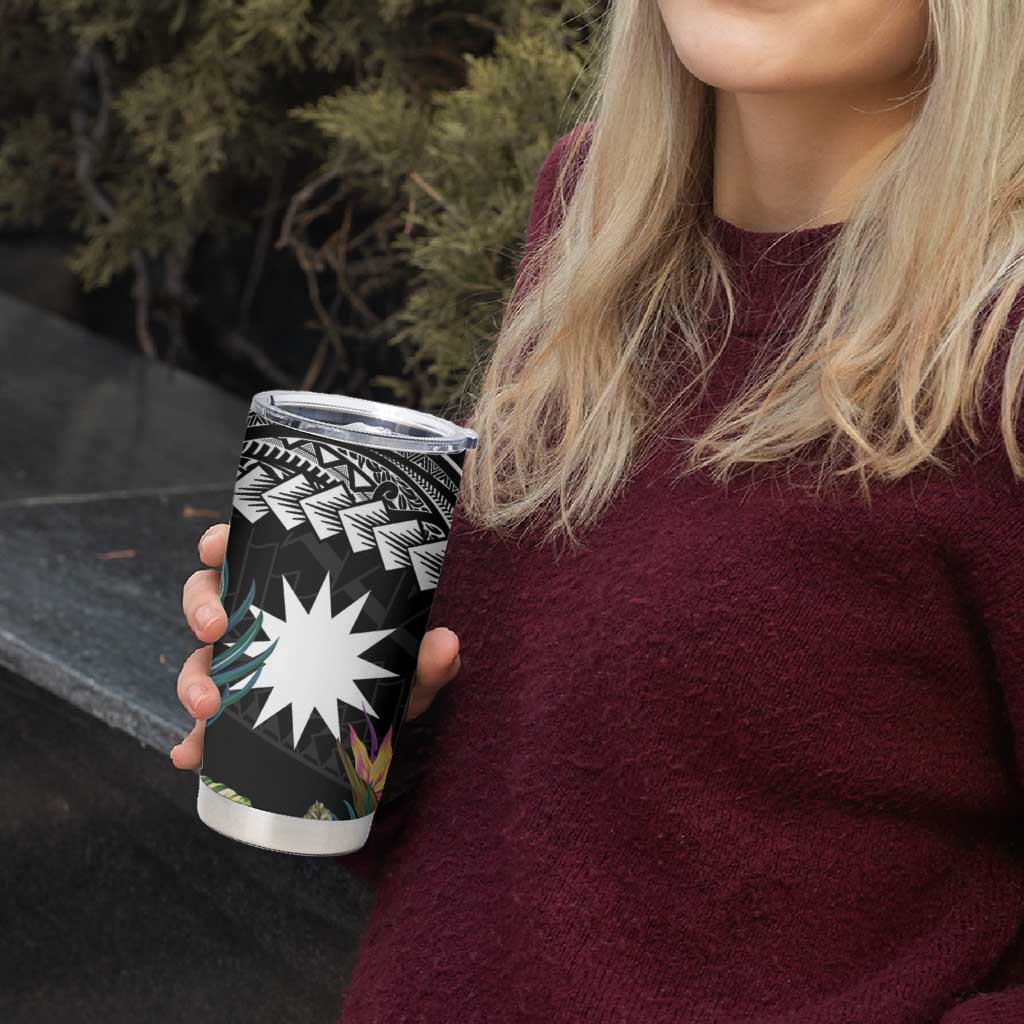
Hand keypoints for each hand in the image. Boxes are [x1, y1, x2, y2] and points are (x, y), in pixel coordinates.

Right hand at [169, 523, 461, 768]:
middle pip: (208, 601)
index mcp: (290, 592)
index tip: (215, 545)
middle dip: (201, 610)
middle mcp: (259, 625)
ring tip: (206, 706)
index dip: (219, 543)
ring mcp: (244, 670)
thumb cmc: (388, 678)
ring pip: (200, 661)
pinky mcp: (237, 718)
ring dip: (192, 680)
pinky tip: (190, 756)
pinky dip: (193, 742)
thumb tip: (447, 644)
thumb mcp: (408, 669)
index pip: (246, 554)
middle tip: (216, 628)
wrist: (381, 734)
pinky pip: (205, 727)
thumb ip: (427, 659)